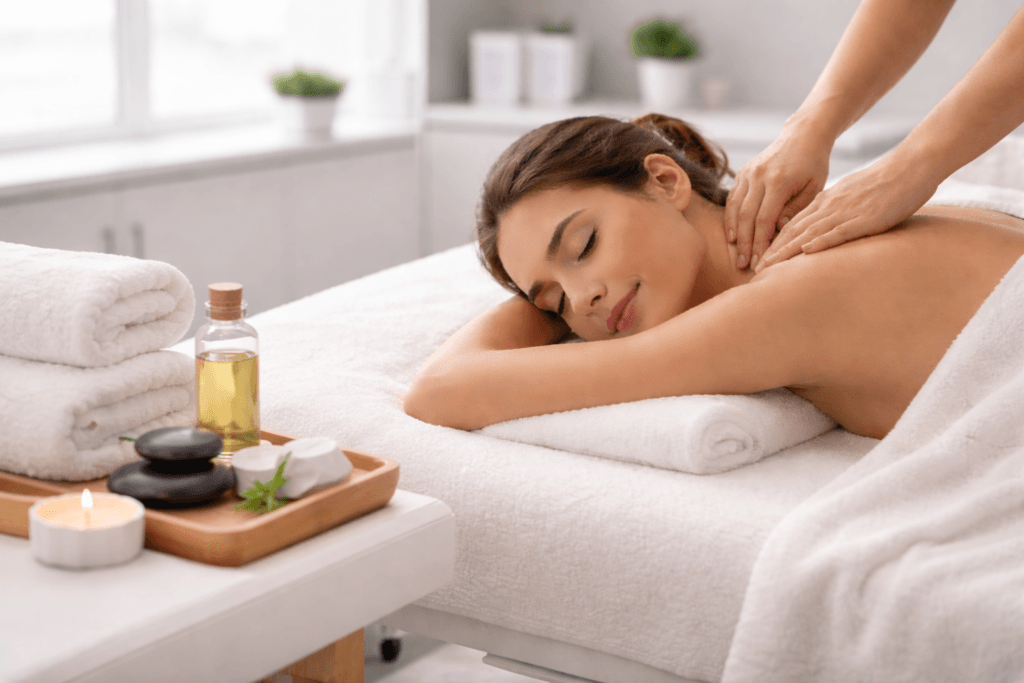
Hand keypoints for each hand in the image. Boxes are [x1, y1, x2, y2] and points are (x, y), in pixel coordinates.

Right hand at [724, 126, 831, 269]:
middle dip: (745, 243)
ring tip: (736, 252)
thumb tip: (777, 230)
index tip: (760, 260)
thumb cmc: (813, 164)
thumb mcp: (814, 187)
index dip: (760, 242)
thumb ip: (796, 209)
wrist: (802, 136)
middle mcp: (759, 176)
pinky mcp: (743, 173)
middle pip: (746, 216)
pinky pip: (732, 198)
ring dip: (734, 233)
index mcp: (778, 181)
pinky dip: (730, 217)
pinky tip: (731, 234)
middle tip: (744, 264)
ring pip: (735, 208)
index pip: (764, 219)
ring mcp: (748, 173)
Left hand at [755, 154, 939, 270]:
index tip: (759, 257)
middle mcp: (830, 206)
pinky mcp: (866, 217)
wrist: (911, 167)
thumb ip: (833, 211)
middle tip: (754, 268)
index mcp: (826, 201)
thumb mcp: (850, 197)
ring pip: (810, 232)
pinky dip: (822, 241)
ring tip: (769, 266)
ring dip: (788, 251)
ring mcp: (847, 211)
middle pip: (794, 230)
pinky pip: (841, 230)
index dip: (774, 242)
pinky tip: (808, 251)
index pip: (792, 224)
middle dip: (773, 250)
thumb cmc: (883, 185)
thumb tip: (819, 230)